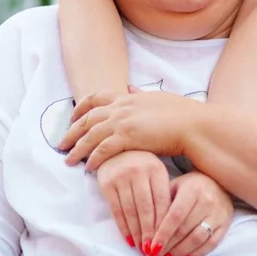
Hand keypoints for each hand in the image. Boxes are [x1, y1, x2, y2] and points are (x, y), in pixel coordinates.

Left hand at [60, 87, 199, 170]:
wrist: (195, 125)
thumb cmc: (184, 115)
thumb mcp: (159, 98)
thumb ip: (141, 94)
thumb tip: (130, 87)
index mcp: (129, 97)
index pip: (97, 98)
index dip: (81, 108)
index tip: (72, 118)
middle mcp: (122, 106)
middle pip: (88, 117)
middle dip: (72, 131)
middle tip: (61, 143)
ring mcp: (124, 120)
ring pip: (91, 135)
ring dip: (77, 148)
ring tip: (68, 160)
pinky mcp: (128, 136)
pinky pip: (103, 149)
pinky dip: (93, 158)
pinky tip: (88, 168)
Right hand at [95, 150, 170, 254]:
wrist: (114, 149)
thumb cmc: (141, 165)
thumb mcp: (156, 172)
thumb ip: (163, 193)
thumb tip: (170, 226)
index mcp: (156, 169)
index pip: (162, 202)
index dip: (164, 223)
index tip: (167, 241)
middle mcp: (139, 171)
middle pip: (147, 209)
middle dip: (150, 233)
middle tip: (154, 251)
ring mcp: (121, 176)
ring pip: (131, 211)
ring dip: (137, 233)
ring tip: (142, 249)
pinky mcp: (107, 183)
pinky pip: (116, 210)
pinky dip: (123, 227)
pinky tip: (129, 239)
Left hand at [147, 172, 233, 255]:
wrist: (219, 182)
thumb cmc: (190, 186)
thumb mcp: (175, 186)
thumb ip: (162, 202)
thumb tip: (147, 228)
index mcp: (192, 189)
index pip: (175, 216)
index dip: (162, 234)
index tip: (150, 247)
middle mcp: (207, 202)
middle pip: (184, 230)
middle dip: (167, 245)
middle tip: (153, 255)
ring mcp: (218, 215)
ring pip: (197, 239)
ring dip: (179, 251)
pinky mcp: (225, 225)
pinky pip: (210, 244)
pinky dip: (195, 253)